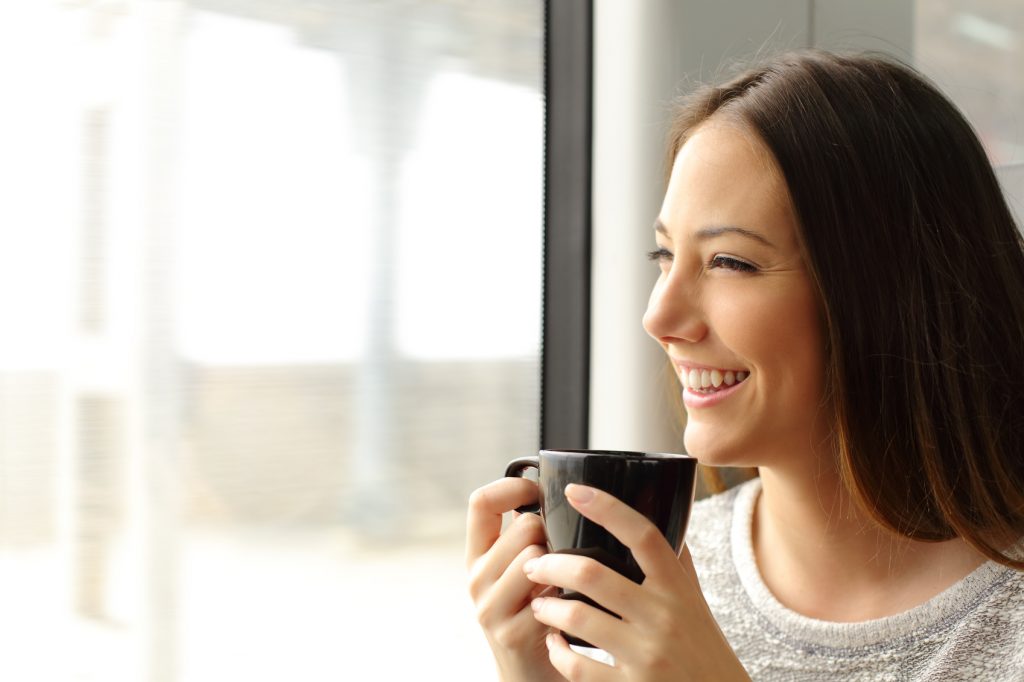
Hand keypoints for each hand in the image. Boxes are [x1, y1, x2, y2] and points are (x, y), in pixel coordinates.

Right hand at [466, 477, 564, 680]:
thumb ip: (525, 534)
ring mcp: (489, 608)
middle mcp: (476, 579)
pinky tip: (567, 606)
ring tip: (564, 580)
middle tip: (560, 551)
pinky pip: (547, 596)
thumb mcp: (520, 570)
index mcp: (477, 555)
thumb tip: (546, 486)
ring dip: (560, 565)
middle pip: (522, 527)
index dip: (513, 487)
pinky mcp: (510, 633)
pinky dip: (565, 597)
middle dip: (551, 533)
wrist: (530, 676)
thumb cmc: (535, 613)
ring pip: (535, 557)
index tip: (537, 491)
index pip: (480, 502)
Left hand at [522, 484, 748, 680]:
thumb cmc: (703, 648)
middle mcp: (663, 617)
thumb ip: (674, 562)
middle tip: (534, 564)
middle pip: (592, 574)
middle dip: (550, 565)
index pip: (643, 535)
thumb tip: (658, 514)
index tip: (574, 491)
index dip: (607, 508)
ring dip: (547, 608)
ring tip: (539, 604)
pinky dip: (557, 652)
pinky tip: (554, 643)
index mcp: (677, 587)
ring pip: (577, 618)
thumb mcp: (694, 600)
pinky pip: (578, 666)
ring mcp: (647, 654)